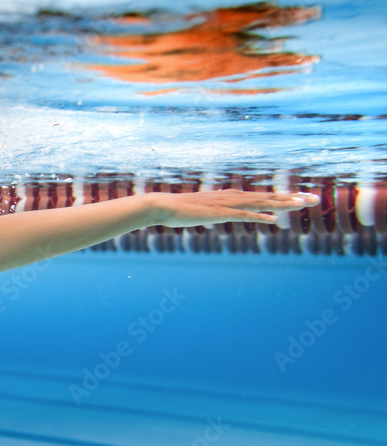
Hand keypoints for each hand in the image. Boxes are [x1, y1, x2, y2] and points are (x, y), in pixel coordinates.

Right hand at [143, 189, 320, 227]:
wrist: (161, 206)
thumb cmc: (178, 210)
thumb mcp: (201, 211)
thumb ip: (213, 210)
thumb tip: (218, 212)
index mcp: (230, 197)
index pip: (261, 196)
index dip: (282, 197)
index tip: (300, 198)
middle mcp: (232, 197)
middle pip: (267, 197)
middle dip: (292, 198)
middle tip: (315, 198)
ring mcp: (226, 204)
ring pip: (260, 203)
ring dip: (282, 204)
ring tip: (302, 205)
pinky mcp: (219, 213)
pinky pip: (243, 215)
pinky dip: (260, 216)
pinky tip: (274, 219)